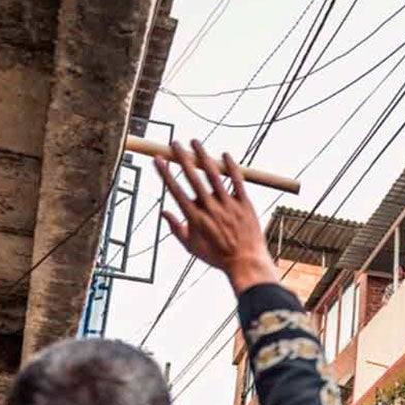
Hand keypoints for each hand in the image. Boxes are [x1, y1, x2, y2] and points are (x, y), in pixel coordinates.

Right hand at [158, 140, 278, 292]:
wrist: (246, 263)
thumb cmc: (217, 256)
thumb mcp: (192, 247)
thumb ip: (176, 228)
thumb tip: (163, 212)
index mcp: (195, 218)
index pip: (176, 190)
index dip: (166, 173)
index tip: (158, 159)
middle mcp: (210, 209)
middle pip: (193, 178)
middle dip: (181, 158)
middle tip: (173, 142)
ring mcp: (228, 205)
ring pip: (213, 175)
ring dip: (203, 156)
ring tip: (194, 141)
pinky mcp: (244, 204)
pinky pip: (237, 181)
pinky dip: (231, 167)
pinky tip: (225, 154)